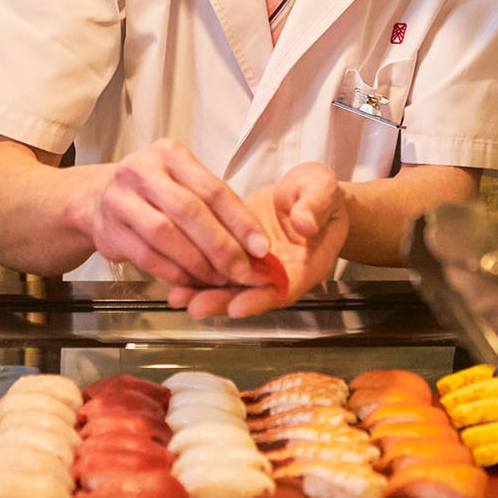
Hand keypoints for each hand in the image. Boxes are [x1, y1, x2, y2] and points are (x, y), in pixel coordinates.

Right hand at [80, 138, 271, 287]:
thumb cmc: (152, 192)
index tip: (261, 248)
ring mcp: (121, 198)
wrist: (96, 198)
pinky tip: (191, 282)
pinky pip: (148, 256)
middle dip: (222, 246)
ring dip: (198, 263)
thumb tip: (254, 247)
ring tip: (219, 279)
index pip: (213, 189)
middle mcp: (143, 170)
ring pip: (166, 234)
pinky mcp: (109, 229)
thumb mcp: (182, 183)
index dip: (241, 222)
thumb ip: (214, 208)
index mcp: (170, 154)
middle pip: (190, 211)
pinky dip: (174, 273)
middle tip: (243, 271)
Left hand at [168, 163, 348, 318]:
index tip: (238, 305)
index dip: (261, 298)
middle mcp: (281, 272)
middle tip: (195, 305)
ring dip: (204, 291)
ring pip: (231, 285)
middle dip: (222, 301)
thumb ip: (315, 206)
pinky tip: (174, 274)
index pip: (284, 288)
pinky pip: (218, 268)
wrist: (309, 195)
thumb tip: (305, 222)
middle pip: (251, 294)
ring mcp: (258, 266)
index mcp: (308, 264)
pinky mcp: (239, 255)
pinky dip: (196, 272)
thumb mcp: (323, 191)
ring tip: (177, 295)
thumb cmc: (320, 195)